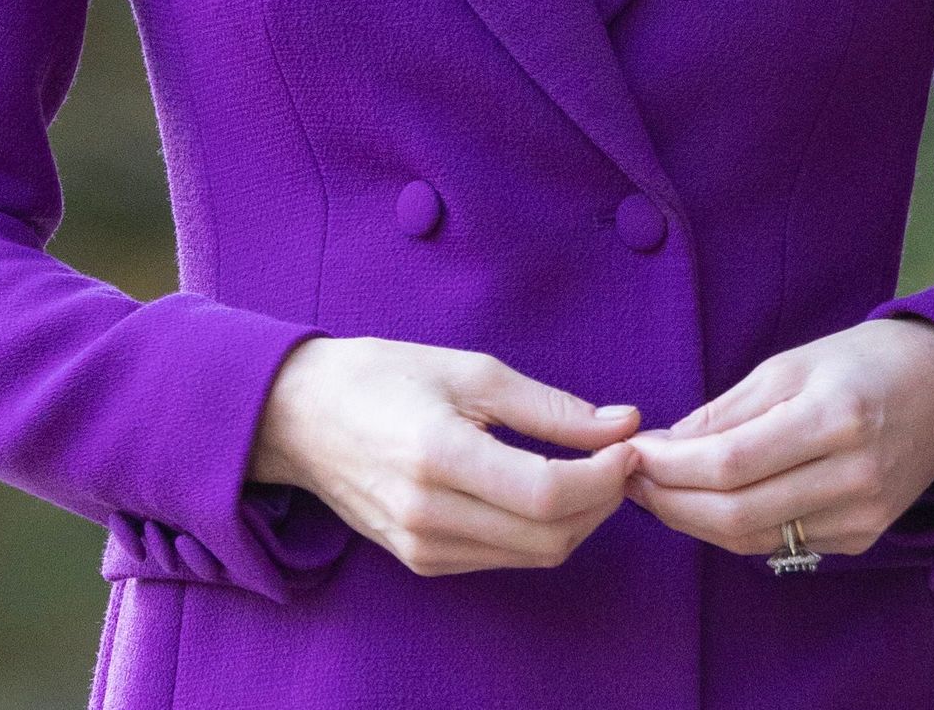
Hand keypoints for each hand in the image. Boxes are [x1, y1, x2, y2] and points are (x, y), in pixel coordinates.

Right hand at [247, 335, 643, 576]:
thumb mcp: (469, 371)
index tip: (633, 445)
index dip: (604, 477)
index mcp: (438, 457)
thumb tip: (623, 424)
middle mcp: (429, 516)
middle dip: (602, 500)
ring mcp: (423, 547)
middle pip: (549, 537)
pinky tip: (551, 490)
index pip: (547, 494)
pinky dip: (541, 531)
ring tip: (596, 469)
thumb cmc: (383, 376)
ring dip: (579, 519)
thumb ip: (549, 407)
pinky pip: (502, 557)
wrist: (300, 416)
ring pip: (532, 556)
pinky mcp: (422, 561)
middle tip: (623, 456)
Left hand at [622, 316, 933, 558]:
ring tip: (656, 492)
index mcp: (833, 418)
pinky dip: (735, 529)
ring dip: (694, 521)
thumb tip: (668, 445)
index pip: (731, 463)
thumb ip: (729, 409)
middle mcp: (852, 477)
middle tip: (631, 479)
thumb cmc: (863, 361)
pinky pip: (782, 543)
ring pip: (754, 539)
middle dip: (671, 501)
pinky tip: (706, 504)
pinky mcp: (864, 538)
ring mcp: (863, 516)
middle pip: (737, 513)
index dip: (671, 466)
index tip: (632, 451)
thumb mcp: (792, 363)